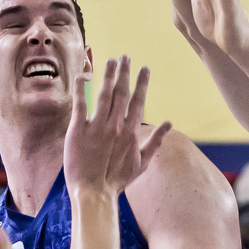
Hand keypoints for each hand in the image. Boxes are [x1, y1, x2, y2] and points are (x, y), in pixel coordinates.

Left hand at [64, 57, 170, 196]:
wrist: (95, 192)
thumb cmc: (117, 180)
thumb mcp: (142, 162)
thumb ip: (155, 141)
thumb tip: (169, 123)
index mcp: (130, 131)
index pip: (138, 101)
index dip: (142, 83)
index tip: (144, 68)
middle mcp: (115, 125)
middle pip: (121, 92)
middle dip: (124, 72)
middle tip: (125, 56)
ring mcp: (97, 126)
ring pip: (104, 94)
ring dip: (107, 75)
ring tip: (110, 60)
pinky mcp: (78, 130)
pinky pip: (80, 104)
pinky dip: (81, 89)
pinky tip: (82, 75)